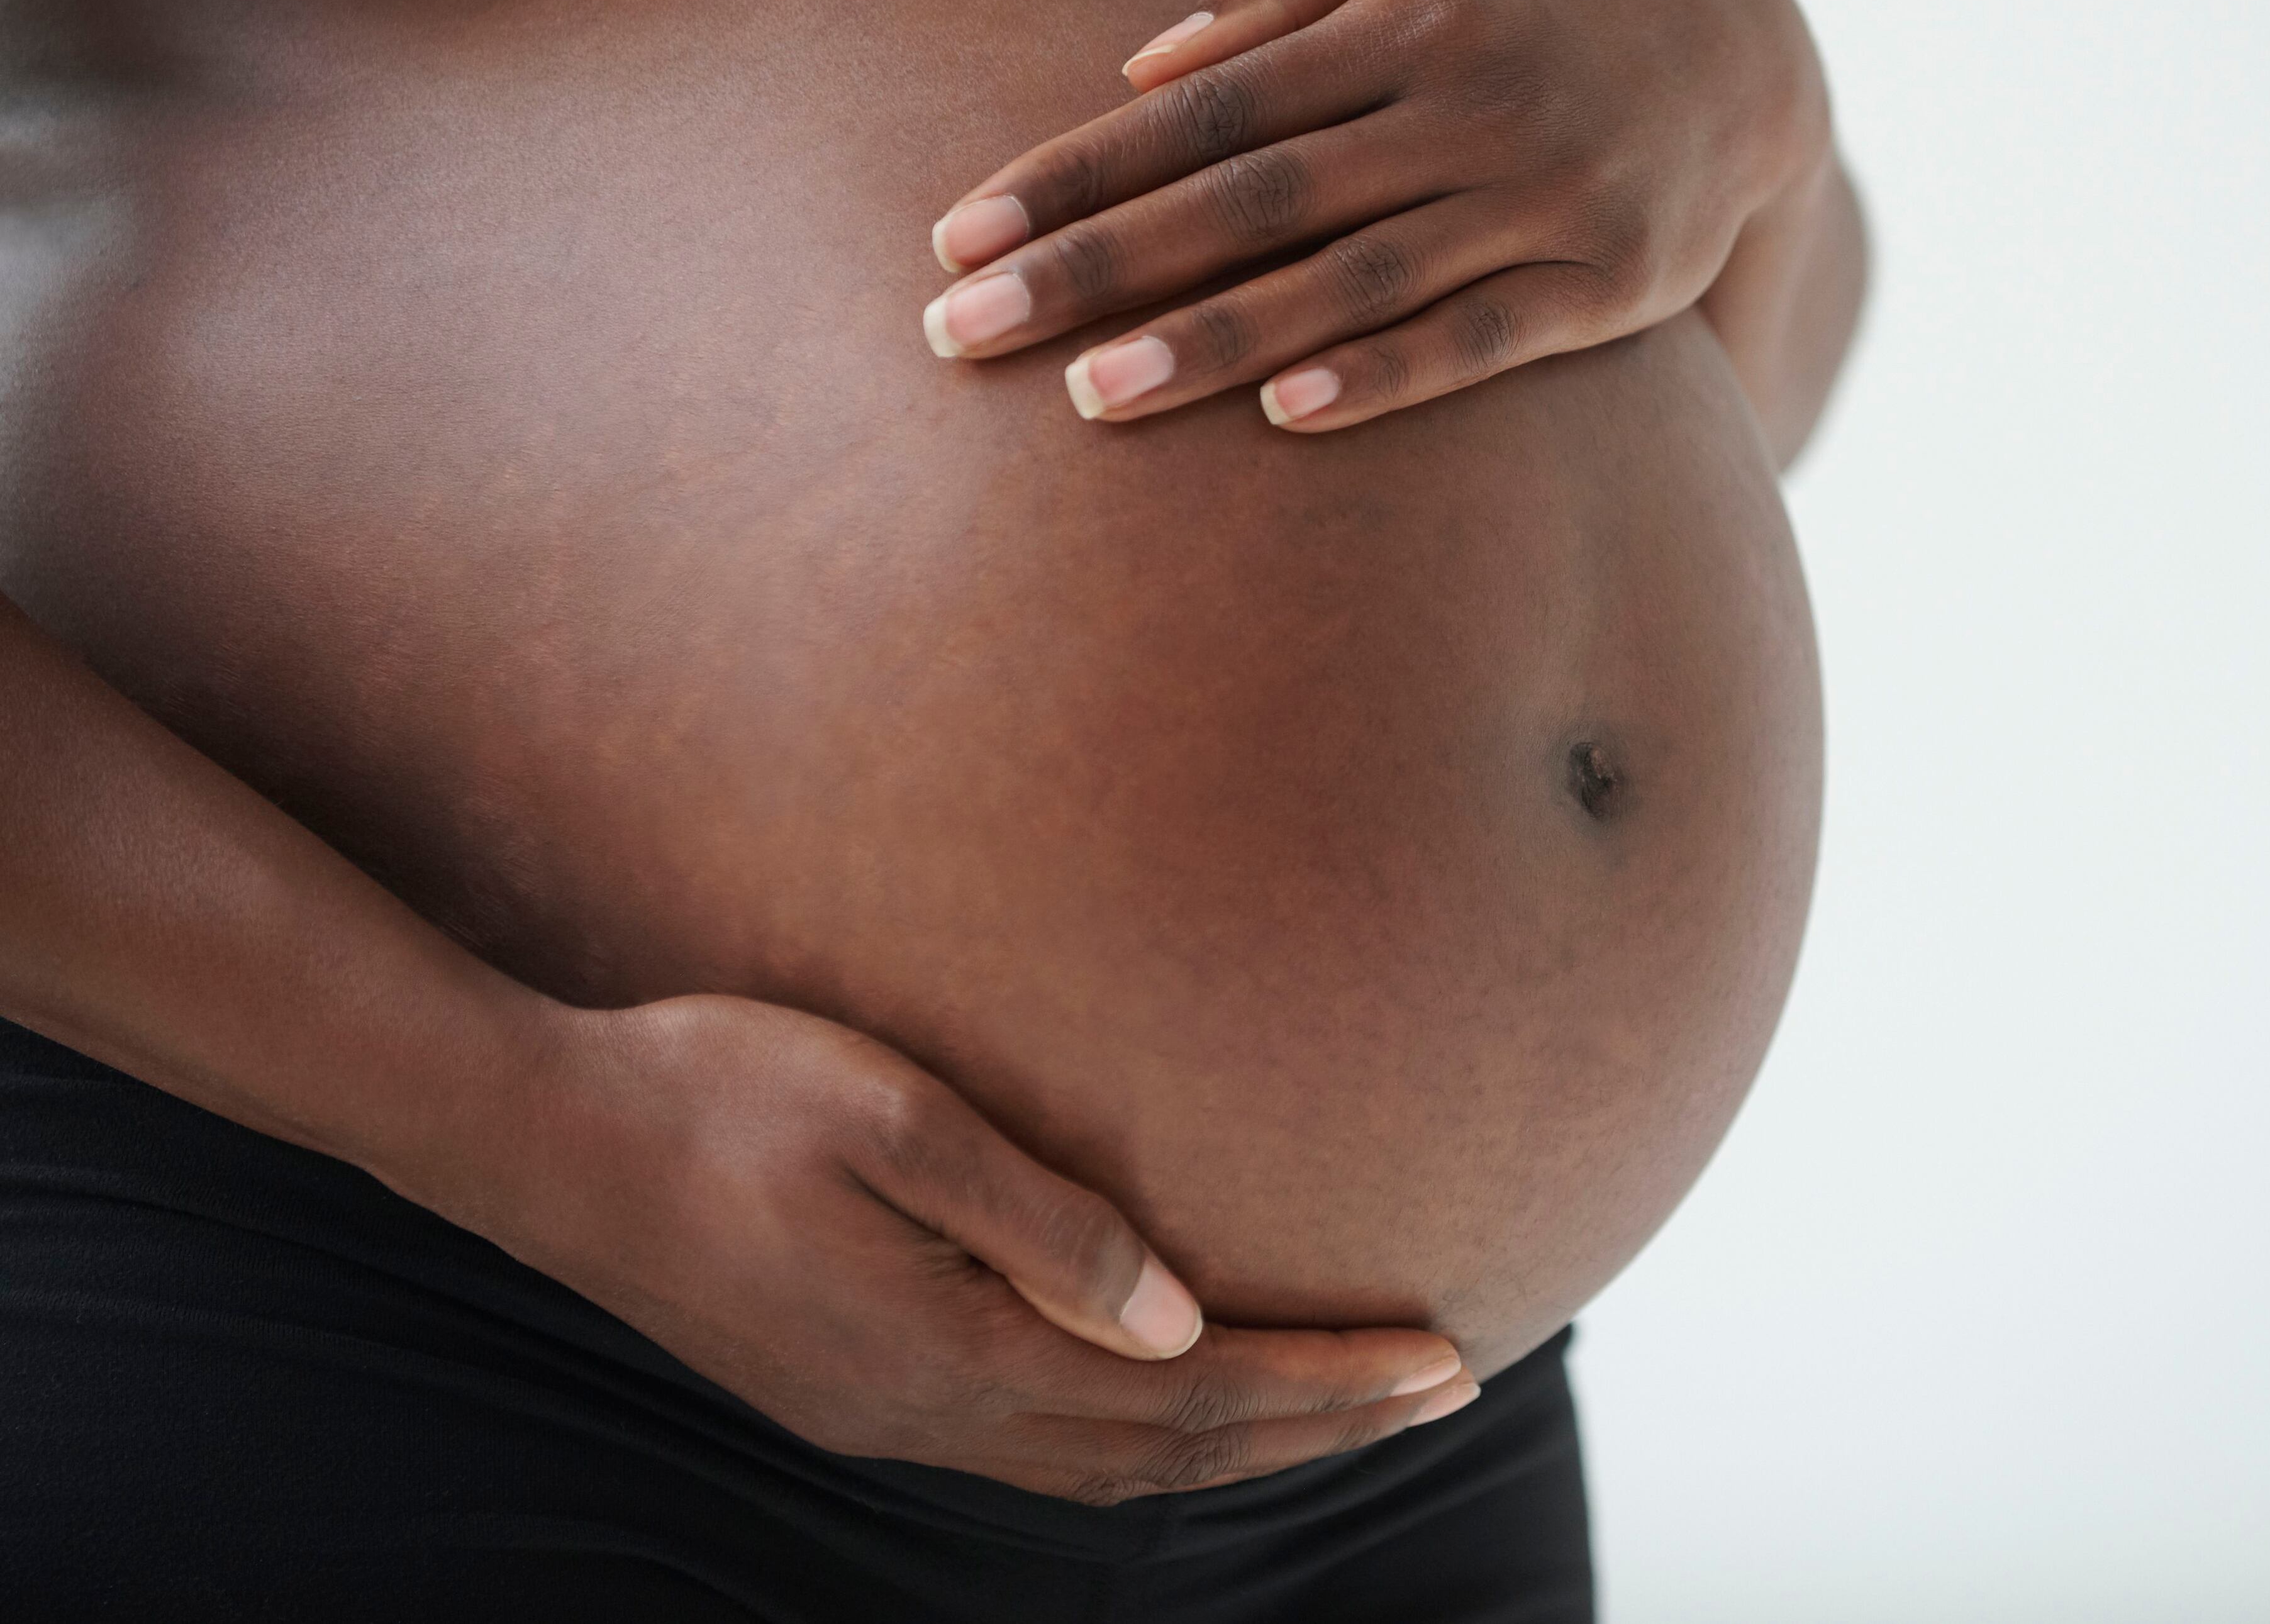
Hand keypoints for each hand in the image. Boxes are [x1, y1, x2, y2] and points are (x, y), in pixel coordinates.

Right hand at [474, 995, 1472, 1503]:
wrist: (538, 1135)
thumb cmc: (714, 1088)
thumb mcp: (890, 1120)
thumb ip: (1041, 1223)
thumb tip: (1181, 1315)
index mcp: (949, 1351)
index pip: (1192, 1393)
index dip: (1327, 1384)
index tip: (1445, 1357)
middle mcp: (926, 1412)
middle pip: (1170, 1451)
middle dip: (1319, 1424)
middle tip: (1449, 1384)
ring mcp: (883, 1414)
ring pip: (1107, 1464)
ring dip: (1239, 1440)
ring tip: (1350, 1405)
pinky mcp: (851, 1391)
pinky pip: (1040, 1446)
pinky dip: (1143, 1437)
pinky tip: (1179, 1399)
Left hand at [915, 0, 1831, 431]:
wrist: (1752, 52)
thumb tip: (1141, 62)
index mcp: (1410, 16)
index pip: (1209, 103)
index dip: (1080, 170)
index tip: (962, 232)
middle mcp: (1471, 102)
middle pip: (1255, 196)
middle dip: (1100, 266)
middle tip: (962, 330)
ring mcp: (1547, 197)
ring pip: (1354, 281)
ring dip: (1215, 342)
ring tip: (1088, 400)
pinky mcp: (1612, 287)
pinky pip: (1484, 340)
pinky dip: (1388, 378)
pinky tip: (1289, 418)